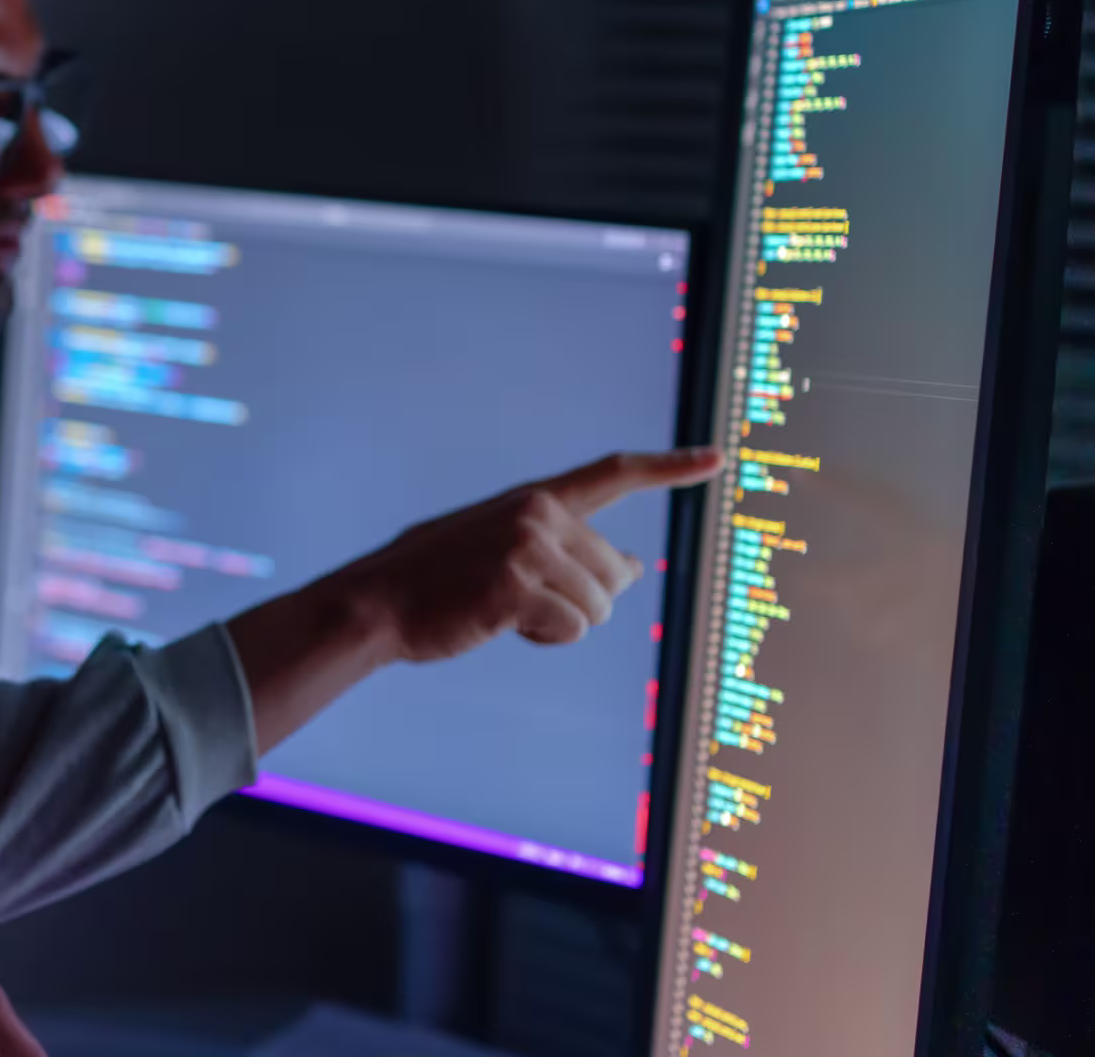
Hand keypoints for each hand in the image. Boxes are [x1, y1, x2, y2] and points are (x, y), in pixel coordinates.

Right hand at [227, 448, 722, 754]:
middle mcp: (537, 513)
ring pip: (598, 607)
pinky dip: (543, 638)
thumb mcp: (506, 553)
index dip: (669, 467)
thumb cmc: (439, 583)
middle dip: (582, 601)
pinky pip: (570, 629)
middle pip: (613, 573)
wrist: (376, 603)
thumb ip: (567, 552)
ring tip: (502, 610)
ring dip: (560, 623)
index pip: (612, 474)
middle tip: (521, 601)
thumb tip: (636, 569)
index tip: (718, 457)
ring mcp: (526, 548)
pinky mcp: (515, 586)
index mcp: (534, 499)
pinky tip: (498, 624)